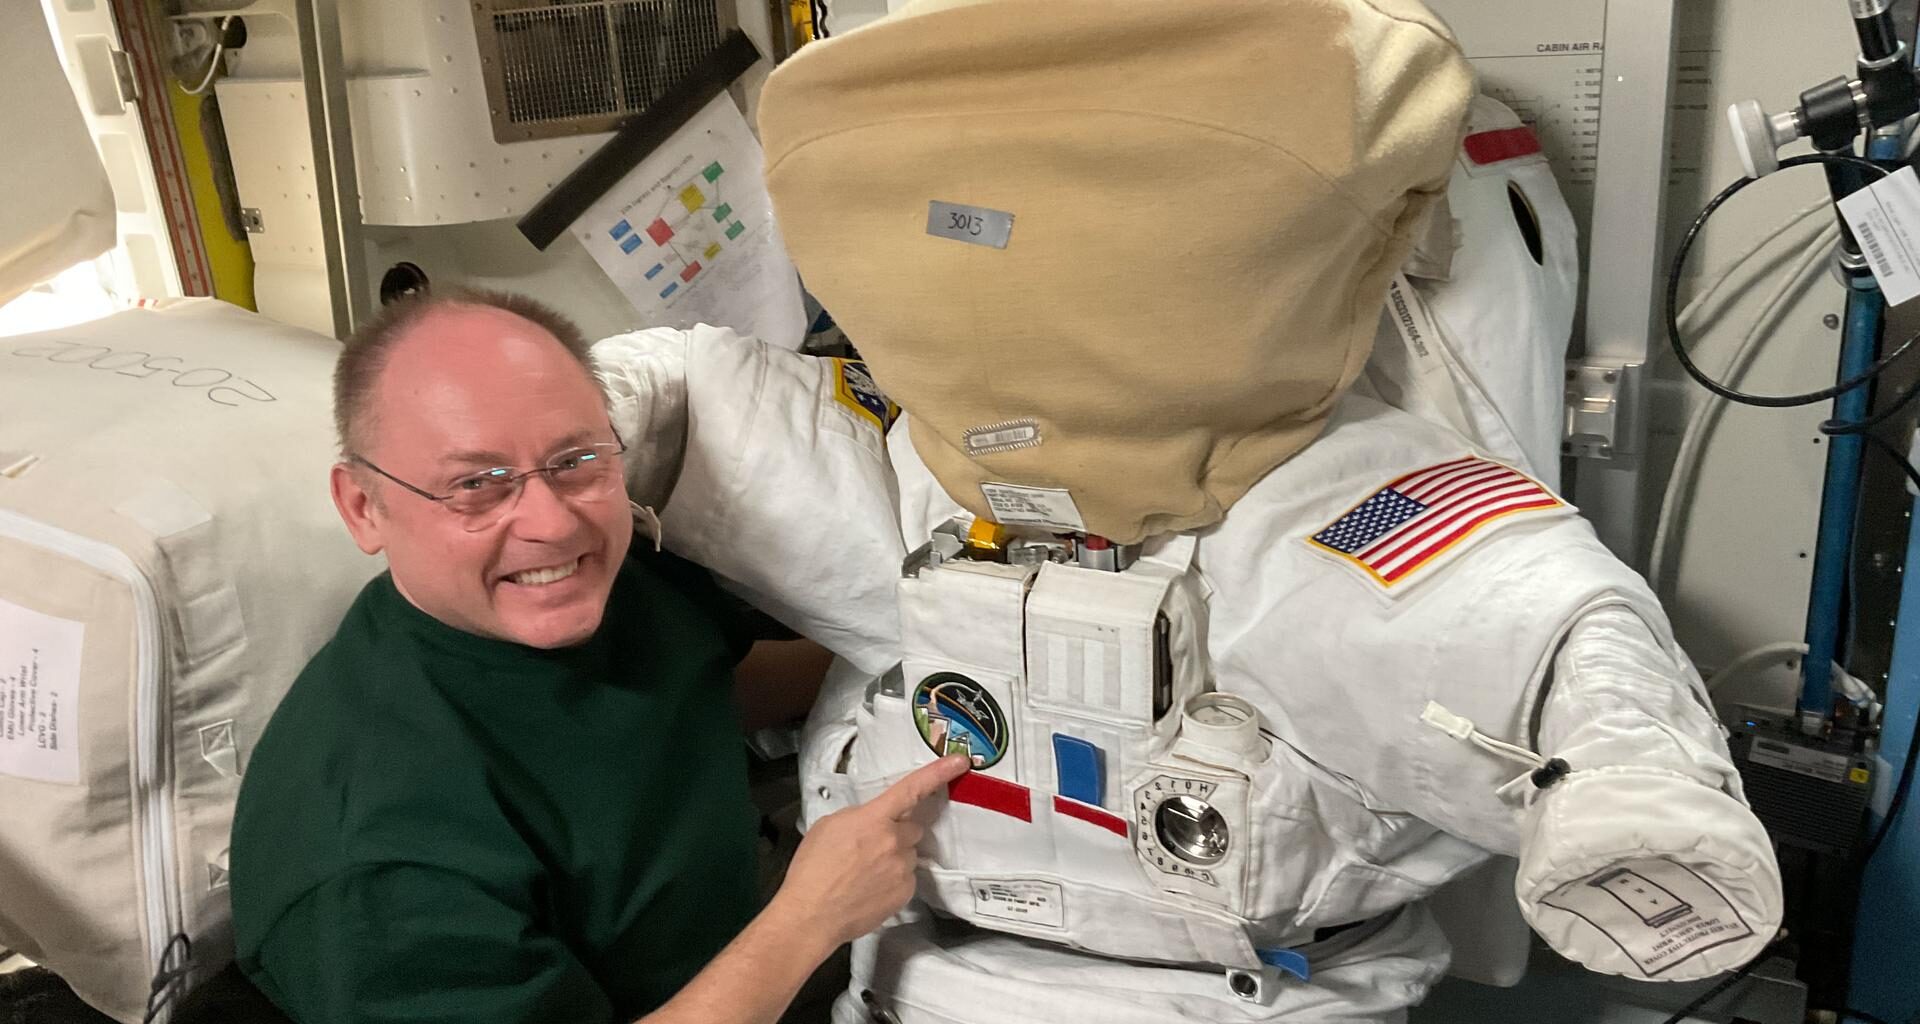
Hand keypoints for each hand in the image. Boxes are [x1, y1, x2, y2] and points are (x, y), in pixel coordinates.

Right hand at [770, 755, 970, 949]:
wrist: (811, 915)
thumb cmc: (812, 869)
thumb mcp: (829, 826)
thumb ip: (859, 817)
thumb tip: (873, 820)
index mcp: (874, 819)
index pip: (912, 789)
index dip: (938, 772)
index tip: (960, 761)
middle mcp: (894, 841)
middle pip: (912, 828)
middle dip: (897, 833)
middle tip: (870, 847)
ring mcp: (902, 869)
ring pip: (909, 854)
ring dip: (894, 858)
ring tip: (865, 873)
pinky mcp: (905, 892)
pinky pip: (907, 878)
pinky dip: (893, 880)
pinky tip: (870, 889)